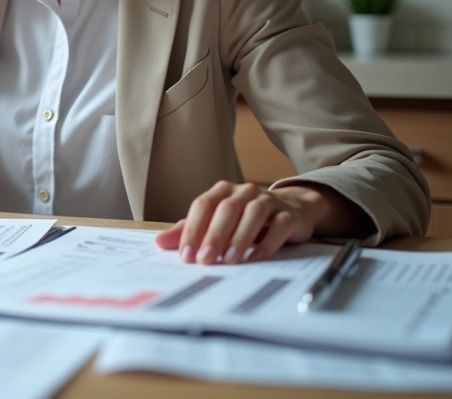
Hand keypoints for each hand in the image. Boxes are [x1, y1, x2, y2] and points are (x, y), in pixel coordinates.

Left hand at [154, 181, 351, 264]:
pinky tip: (256, 257)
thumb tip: (159, 242)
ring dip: (239, 238)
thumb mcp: (216, 223)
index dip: (193, 230)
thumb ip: (189, 231)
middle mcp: (244, 191)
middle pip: (226, 208)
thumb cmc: (246, 219)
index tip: (186, 255)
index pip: (203, 205)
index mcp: (222, 191)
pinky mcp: (289, 214)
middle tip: (205, 260)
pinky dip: (267, 242)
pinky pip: (279, 225)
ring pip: (253, 213)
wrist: (292, 210)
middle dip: (213, 235)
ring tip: (229, 260)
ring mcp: (268, 200)